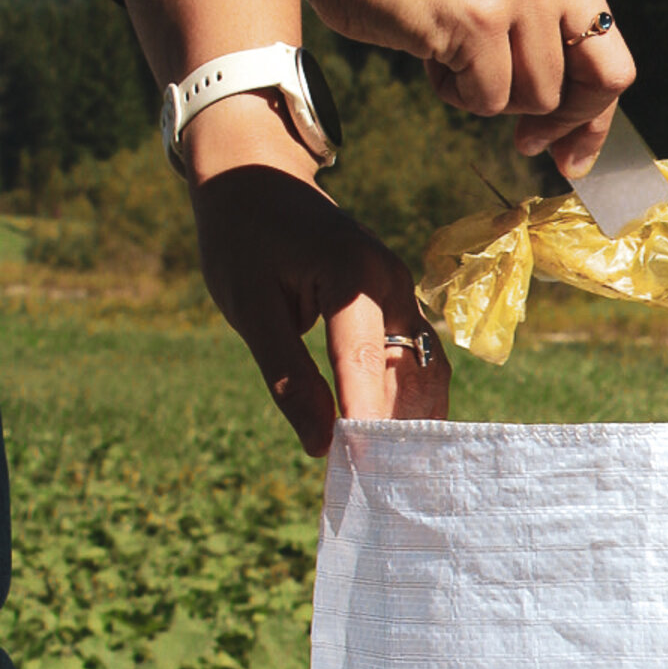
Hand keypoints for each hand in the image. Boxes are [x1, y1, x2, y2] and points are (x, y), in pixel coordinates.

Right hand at [49, 0, 637, 171]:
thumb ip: (540, 29)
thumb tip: (573, 121)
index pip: (612, 55)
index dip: (595, 116)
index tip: (571, 155)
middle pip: (600, 82)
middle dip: (567, 125)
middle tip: (528, 145)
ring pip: (536, 100)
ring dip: (488, 97)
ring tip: (448, 55)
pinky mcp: (479, 19)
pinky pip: (488, 100)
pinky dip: (454, 92)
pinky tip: (428, 51)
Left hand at [189, 138, 451, 456]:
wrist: (255, 177)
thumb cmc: (242, 240)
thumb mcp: (250, 308)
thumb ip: (288, 377)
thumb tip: (320, 445)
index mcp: (353, 275)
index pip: (362, 363)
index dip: (364, 424)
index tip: (361, 476)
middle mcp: (393, 282)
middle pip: (411, 373)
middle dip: (398, 432)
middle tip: (384, 492)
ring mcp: (403, 292)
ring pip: (423, 372)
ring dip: (410, 422)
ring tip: (396, 478)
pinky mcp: (399, 303)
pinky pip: (415, 361)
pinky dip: (406, 402)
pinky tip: (393, 442)